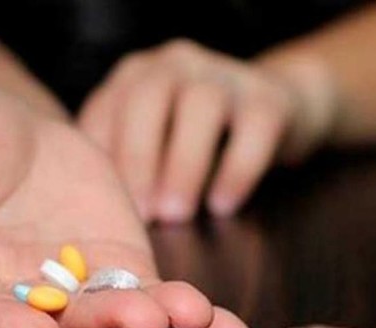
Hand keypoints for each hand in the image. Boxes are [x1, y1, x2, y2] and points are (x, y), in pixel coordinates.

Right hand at [0, 83, 251, 327]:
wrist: (12, 127)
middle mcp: (20, 296)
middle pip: (58, 327)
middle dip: (99, 327)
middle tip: (140, 321)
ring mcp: (75, 287)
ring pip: (114, 317)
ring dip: (156, 323)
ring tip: (195, 318)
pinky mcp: (120, 269)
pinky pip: (156, 297)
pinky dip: (191, 318)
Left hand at [79, 39, 333, 221]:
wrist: (272, 106)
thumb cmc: (196, 135)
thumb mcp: (154, 139)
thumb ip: (125, 160)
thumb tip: (103, 215)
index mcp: (137, 76)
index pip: (106, 111)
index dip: (104, 162)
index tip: (105, 211)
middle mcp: (176, 65)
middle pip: (148, 97)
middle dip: (139, 159)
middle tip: (143, 214)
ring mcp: (225, 75)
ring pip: (201, 106)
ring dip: (184, 166)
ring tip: (177, 215)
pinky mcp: (270, 98)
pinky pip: (255, 129)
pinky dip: (236, 171)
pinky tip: (222, 206)